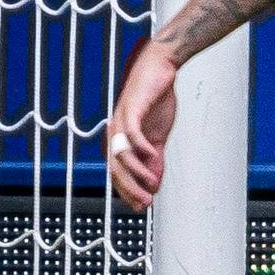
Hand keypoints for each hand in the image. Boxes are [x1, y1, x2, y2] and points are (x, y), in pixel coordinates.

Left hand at [106, 39, 180, 211]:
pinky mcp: (131, 109)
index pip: (118, 172)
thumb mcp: (158, 135)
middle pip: (116, 167)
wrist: (160, 68)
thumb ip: (155, 158)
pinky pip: (133, 133)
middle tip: (145, 202)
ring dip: (136, 172)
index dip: (128, 191)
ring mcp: (121, 121)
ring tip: (151, 183)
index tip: (141, 206)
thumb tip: (154, 182)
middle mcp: (115, 132)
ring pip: (122, 154)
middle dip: (130, 188)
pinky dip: (142, 147)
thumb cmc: (156, 99)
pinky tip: (154, 157)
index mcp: (119, 140)